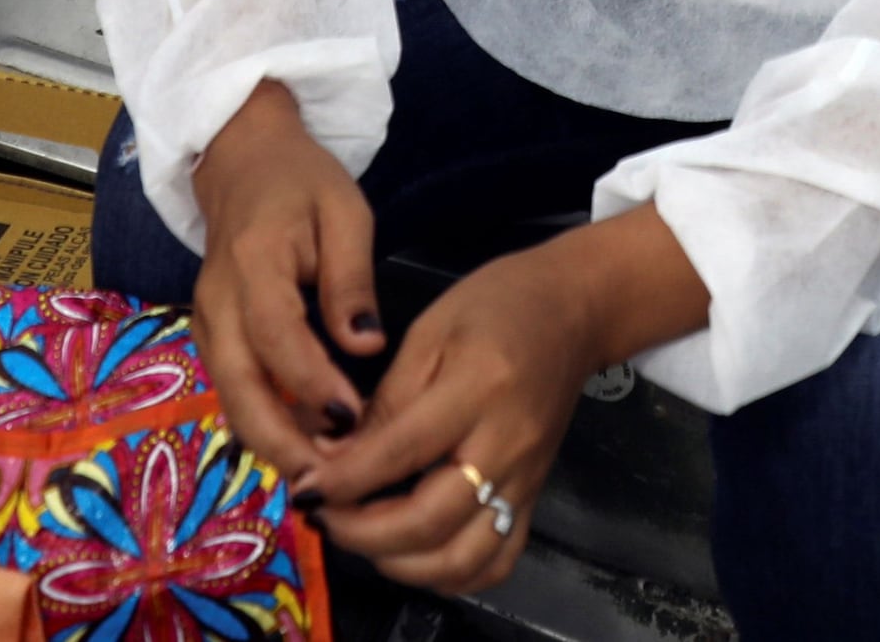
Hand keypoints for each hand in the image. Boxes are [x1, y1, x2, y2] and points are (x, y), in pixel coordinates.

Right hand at [186, 80, 383, 468]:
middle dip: (281, 439)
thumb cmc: (302, 182)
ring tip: (319, 479)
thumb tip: (366, 343)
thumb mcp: (344, 211)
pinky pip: (232, 388)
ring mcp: (206, 320)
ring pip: (229, 396)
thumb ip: (351, 278)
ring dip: (269, 442)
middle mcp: (217, 300)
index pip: (277, 336)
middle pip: (239, 384)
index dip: (311, 382)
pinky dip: (261, 423)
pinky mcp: (212, 335)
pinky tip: (301, 447)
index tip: (353, 418)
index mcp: (252, 262)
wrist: (242, 160)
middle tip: (328, 480)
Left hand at [307, 210, 703, 596]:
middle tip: (322, 517)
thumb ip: (385, 399)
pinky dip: (448, 575)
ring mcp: (525, 480)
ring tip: (362, 537)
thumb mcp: (430, 329)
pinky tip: (414, 554)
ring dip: (399, 563)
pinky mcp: (533, 497)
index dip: (343, 481)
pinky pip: (494, 562)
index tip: (303, 489)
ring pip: (461, 557)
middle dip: (361, 533)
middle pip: (429, 520)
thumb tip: (333, 458)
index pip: (400, 452)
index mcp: (477, 388)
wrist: (576, 312)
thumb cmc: (497, 305)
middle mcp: (506, 445)